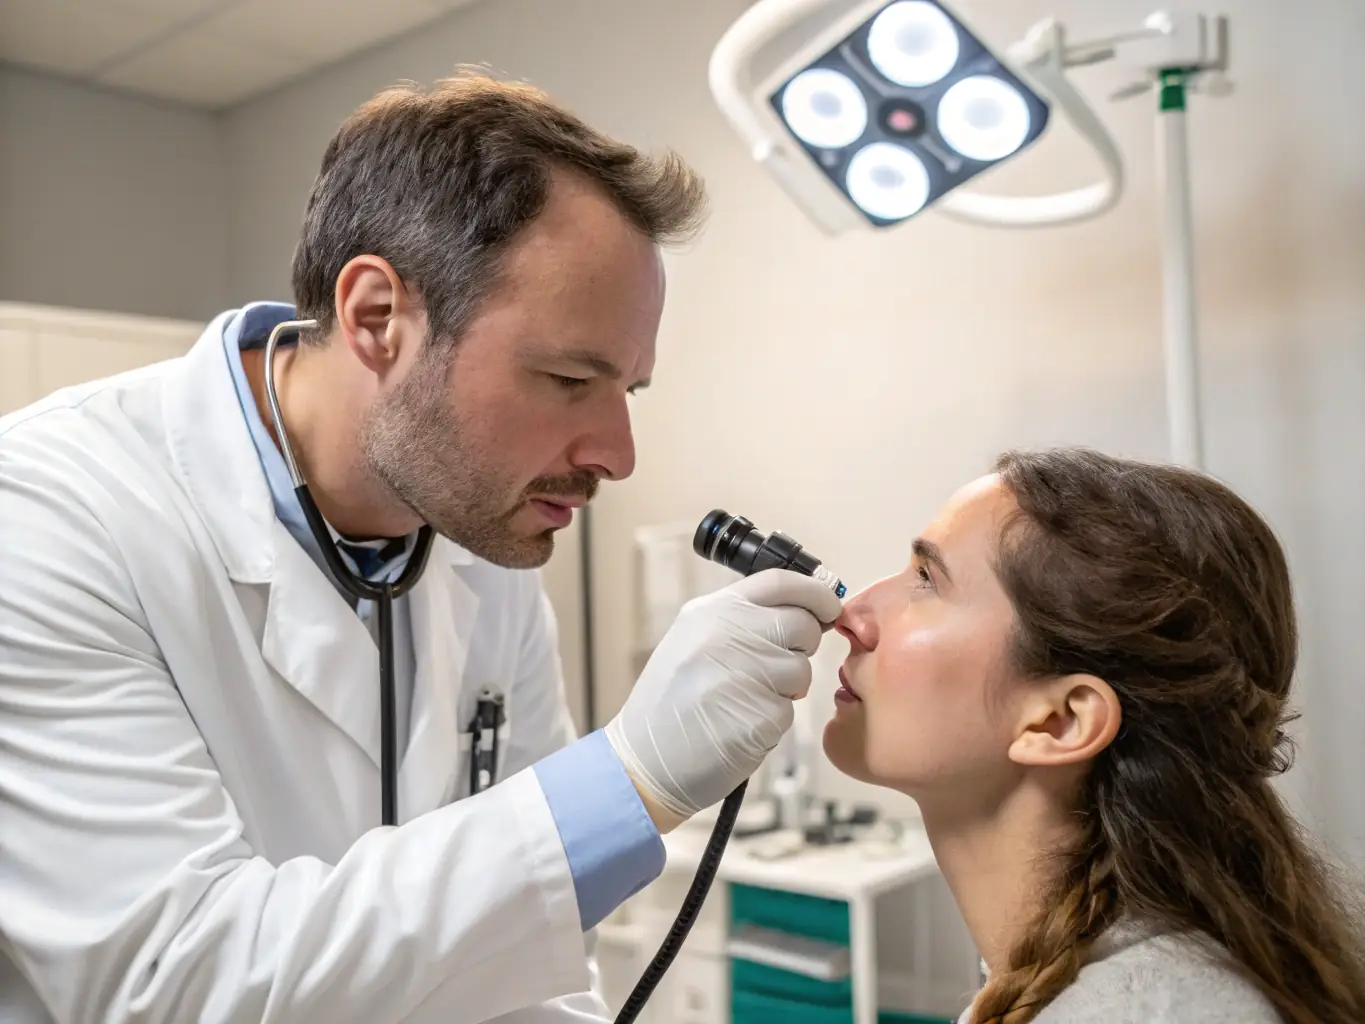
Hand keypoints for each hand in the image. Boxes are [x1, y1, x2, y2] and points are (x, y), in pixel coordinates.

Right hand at [605, 569, 842, 831]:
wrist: (645, 760)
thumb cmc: (673, 701)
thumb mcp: (693, 640)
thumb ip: (743, 620)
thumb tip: (806, 609)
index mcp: (713, 611)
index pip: (780, 582)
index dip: (814, 591)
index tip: (828, 606)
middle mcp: (729, 635)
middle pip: (802, 624)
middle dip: (802, 646)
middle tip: (775, 665)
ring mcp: (747, 674)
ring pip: (801, 670)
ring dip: (786, 688)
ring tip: (745, 699)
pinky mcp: (762, 715)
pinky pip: (789, 709)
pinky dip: (772, 718)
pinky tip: (740, 723)